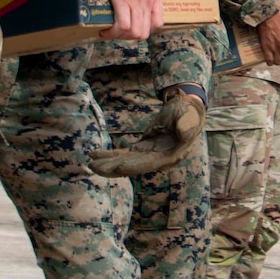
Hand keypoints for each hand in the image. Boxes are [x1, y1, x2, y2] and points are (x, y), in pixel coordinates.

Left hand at [90, 86, 204, 176]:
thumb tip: (184, 132)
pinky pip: (123, 154)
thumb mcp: (189, 117)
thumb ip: (186, 125)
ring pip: (125, 163)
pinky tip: (95, 154)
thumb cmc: (188, 113)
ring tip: (90, 163)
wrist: (186, 109)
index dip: (132, 167)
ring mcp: (148, 155)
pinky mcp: (141, 148)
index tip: (117, 167)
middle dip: (113, 169)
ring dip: (107, 164)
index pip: (148, 164)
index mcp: (170, 156)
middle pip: (132, 167)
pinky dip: (109, 155)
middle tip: (95, 167)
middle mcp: (157, 159)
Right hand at [101, 0, 173, 39]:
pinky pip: (121, 25)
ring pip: (134, 33)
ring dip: (121, 36)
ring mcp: (134, 2)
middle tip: (118, 31)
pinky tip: (103, 30)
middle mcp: (146, 2)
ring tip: (110, 32)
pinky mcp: (121, 0)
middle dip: (130, 36)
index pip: (157, 22)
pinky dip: (112, 32)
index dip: (147, 29)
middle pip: (144, 32)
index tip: (135, 25)